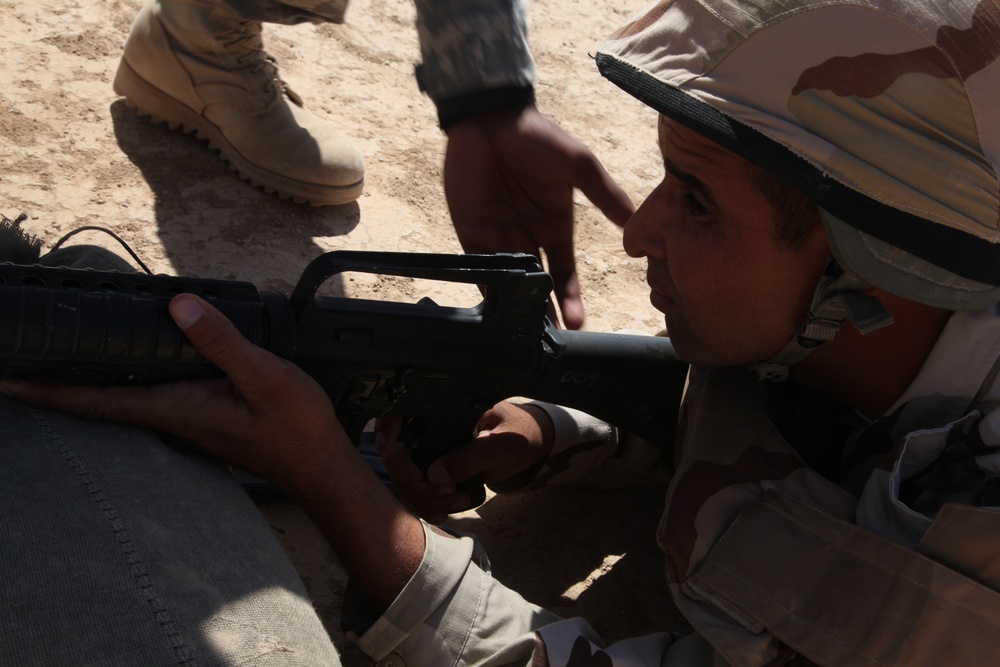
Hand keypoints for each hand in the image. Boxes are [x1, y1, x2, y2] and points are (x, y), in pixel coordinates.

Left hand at [0, 294, 348, 494]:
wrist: (318, 462)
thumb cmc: (294, 426)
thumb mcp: (263, 376)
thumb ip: (220, 342)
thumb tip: (178, 307)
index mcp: (175, 408)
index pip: (96, 400)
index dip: (47, 391)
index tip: (6, 381)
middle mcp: (171, 416)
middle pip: (100, 400)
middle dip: (58, 382)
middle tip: (24, 359)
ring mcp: (185, 419)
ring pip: (124, 397)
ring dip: (89, 380)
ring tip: (63, 355)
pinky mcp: (201, 416)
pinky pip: (150, 394)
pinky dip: (127, 378)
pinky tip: (133, 363)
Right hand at [375, 401, 554, 522]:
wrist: (529, 447)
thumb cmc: (520, 434)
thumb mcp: (503, 444)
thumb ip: (472, 457)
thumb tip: (436, 475)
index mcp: (445, 411)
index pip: (400, 411)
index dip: (386, 427)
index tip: (388, 447)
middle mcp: (431, 430)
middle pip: (396, 458)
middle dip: (416, 483)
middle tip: (449, 492)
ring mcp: (429, 454)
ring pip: (404, 481)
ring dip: (424, 499)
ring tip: (457, 503)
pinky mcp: (434, 474)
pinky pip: (416, 493)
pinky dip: (426, 507)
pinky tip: (444, 511)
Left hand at [444, 107, 634, 328]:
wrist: (490, 119)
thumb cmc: (537, 137)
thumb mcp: (579, 165)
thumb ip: (606, 194)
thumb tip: (636, 221)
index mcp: (556, 228)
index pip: (565, 273)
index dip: (572, 299)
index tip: (579, 323)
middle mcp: (529, 239)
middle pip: (537, 287)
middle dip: (545, 314)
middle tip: (551, 339)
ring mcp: (500, 239)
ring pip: (510, 285)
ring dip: (518, 308)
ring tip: (526, 333)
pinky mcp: (472, 235)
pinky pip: (479, 269)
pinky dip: (487, 289)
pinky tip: (496, 310)